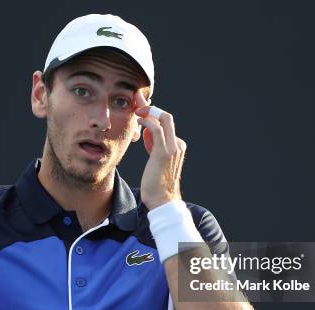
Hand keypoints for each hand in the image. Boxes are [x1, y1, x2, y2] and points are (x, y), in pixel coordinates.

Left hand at [134, 91, 186, 210]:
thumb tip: (147, 135)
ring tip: (136, 111)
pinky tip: (138, 121)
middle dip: (151, 107)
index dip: (153, 114)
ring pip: (163, 119)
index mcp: (178, 146)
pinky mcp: (164, 151)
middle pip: (167, 116)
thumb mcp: (157, 161)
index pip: (166, 123)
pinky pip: (156, 128)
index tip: (141, 110)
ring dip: (148, 111)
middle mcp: (178, 144)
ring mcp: (173, 147)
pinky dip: (146, 121)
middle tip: (137, 103)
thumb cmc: (156, 184)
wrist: (162, 200)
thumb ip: (155, 147)